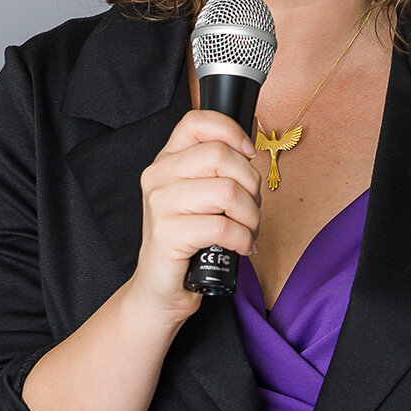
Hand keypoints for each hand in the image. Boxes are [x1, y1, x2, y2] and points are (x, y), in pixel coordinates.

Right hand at [129, 108, 262, 323]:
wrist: (160, 288)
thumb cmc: (188, 242)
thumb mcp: (201, 198)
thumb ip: (217, 171)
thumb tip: (252, 147)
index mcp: (166, 161)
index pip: (197, 122)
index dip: (231, 131)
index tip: (249, 153)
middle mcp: (158, 176)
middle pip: (221, 156)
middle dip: (251, 184)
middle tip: (252, 208)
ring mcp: (159, 204)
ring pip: (227, 191)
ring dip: (251, 216)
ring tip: (248, 230)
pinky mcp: (167, 234)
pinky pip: (223, 226)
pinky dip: (243, 239)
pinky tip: (242, 247)